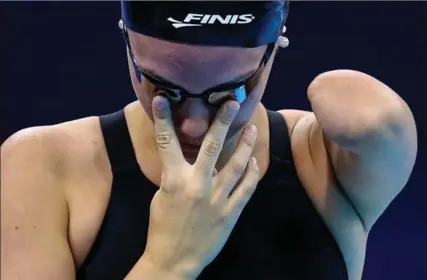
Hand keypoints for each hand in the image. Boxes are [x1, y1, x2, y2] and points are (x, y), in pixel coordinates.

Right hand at [142, 96, 258, 278]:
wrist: (173, 259)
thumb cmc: (162, 227)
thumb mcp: (161, 196)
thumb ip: (175, 175)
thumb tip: (187, 161)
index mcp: (173, 179)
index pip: (166, 141)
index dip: (163, 117)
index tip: (163, 98)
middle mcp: (197, 184)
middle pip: (212, 145)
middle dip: (222, 121)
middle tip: (232, 102)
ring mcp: (216, 198)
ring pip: (236, 165)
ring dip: (245, 144)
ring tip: (252, 128)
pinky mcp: (230, 212)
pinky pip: (246, 188)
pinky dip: (251, 173)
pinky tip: (254, 162)